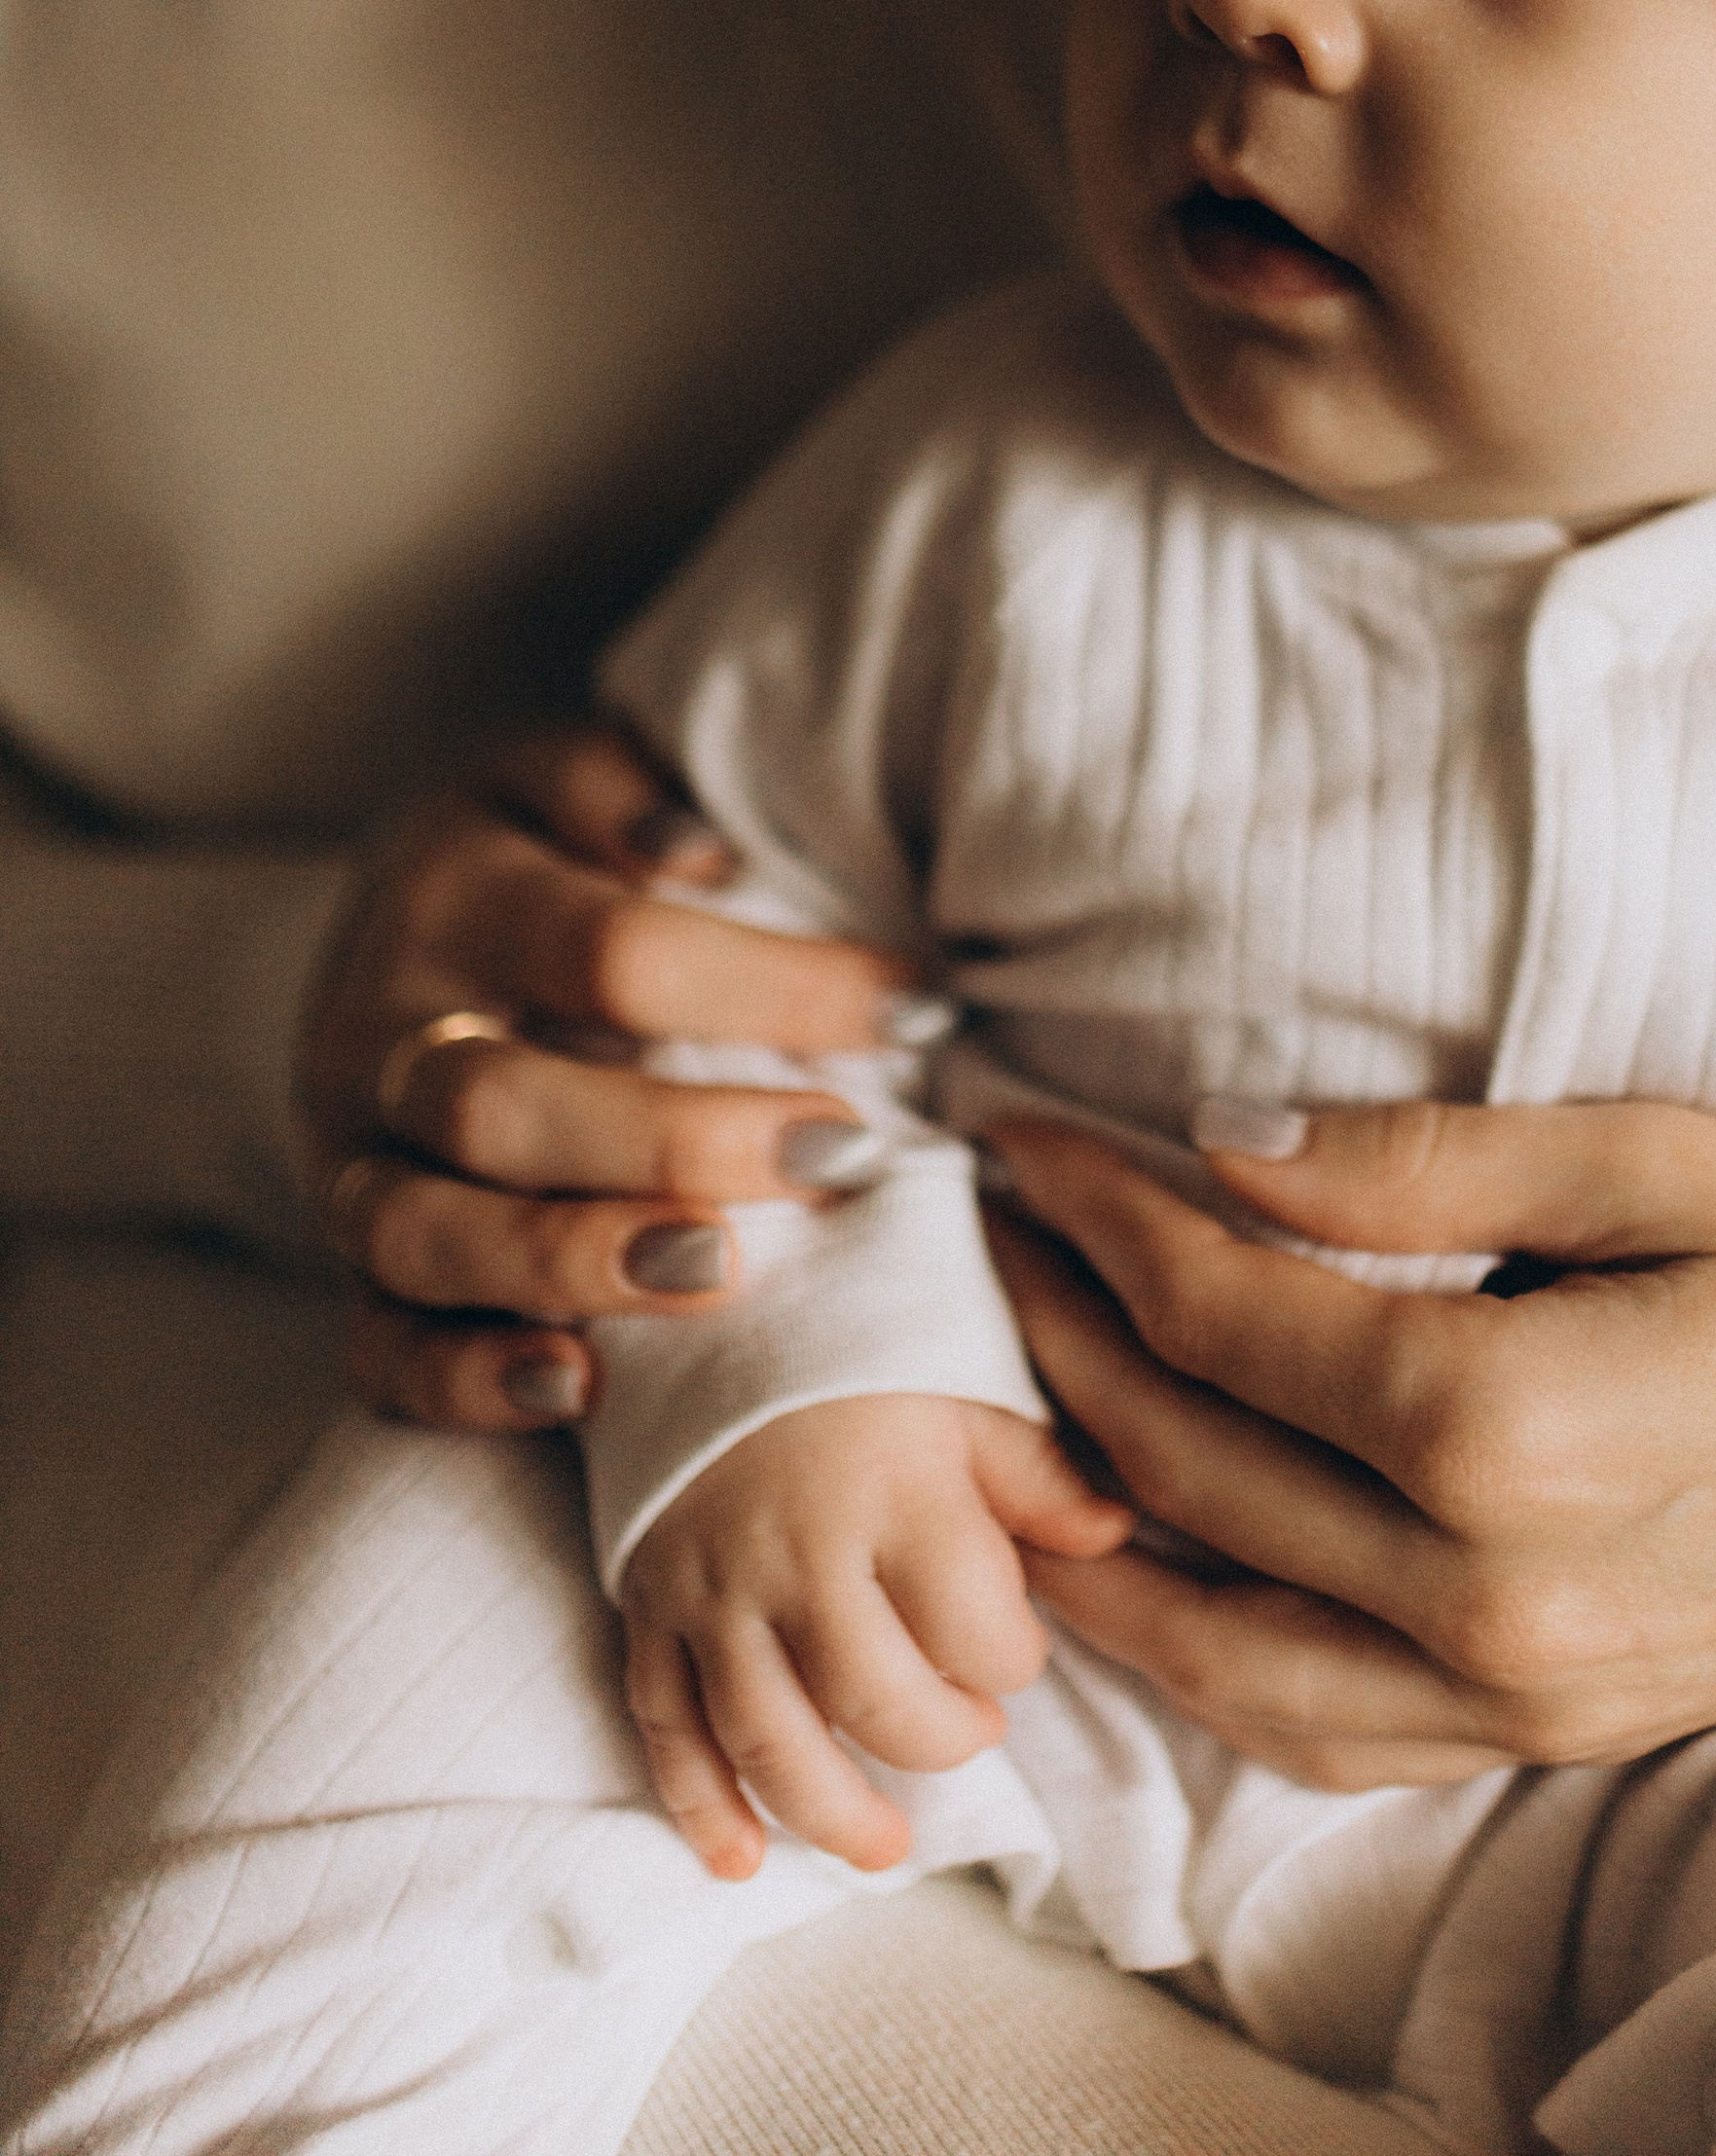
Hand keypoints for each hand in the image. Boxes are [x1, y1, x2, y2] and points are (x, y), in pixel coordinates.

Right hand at [300, 724, 914, 1432]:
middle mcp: (384, 1037)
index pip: (613, 953)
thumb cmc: (524, 857)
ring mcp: (351, 1162)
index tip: (916, 1011)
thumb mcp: (551, 778)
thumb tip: (700, 852)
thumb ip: (618, 787)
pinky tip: (579, 1389)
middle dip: (674, 1140)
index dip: (773, 986)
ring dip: (572, 1261)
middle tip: (839, 1151)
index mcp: (454, 899)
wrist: (368, 936)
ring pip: (423, 1235)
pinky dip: (465, 1380)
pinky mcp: (347, 1270)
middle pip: (501, 1105)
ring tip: (719, 1273)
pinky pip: (377, 1349)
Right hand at [620, 1396, 1132, 1877]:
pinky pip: (667, 1729)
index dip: (1013, 1661)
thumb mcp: (962, 1398)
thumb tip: (1115, 1534)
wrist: (706, 1323)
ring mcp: (713, 1587)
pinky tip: (739, 1862)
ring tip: (887, 1843)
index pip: (976, 1628)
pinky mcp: (650, 1610)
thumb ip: (1037, 1474)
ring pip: (768, 1739)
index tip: (1012, 1648)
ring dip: (831, 1815)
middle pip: (876, 1702)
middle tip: (971, 1728)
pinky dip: (700, 1807)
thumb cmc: (860, 1374)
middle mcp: (798, 1549)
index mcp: (893, 1491)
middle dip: (940, 1740)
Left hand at [989, 1097, 1715, 1792]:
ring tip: (1007, 1404)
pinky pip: (1323, 1734)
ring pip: (1218, 1638)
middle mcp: (1494, 1594)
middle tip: (994, 1229)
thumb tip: (1227, 1151)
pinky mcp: (1554, 1735)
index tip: (1025, 1132)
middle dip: (1060, 1333)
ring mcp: (1523, 1693)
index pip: (1226, 1317)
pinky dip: (1201, 1661)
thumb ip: (1430, 1167)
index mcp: (1518, 1427)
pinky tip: (1145, 1579)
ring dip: (1087, 1517)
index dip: (1101, 1213)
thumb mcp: (1671, 1159)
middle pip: (1193, 1465)